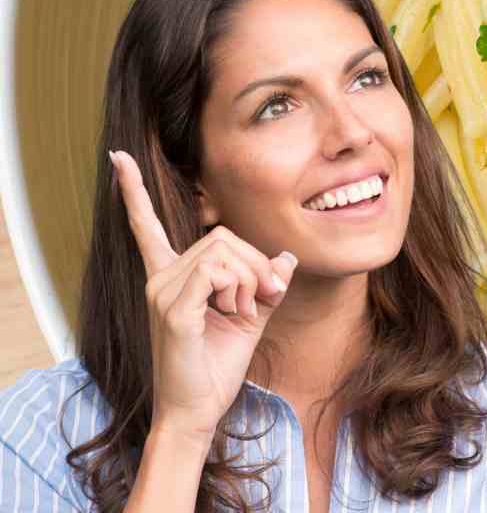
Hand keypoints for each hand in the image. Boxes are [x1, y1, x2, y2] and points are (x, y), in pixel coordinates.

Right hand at [110, 149, 297, 441]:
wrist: (198, 412)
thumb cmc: (218, 366)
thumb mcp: (251, 317)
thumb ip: (266, 285)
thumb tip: (286, 257)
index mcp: (171, 277)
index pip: (147, 226)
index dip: (133, 191)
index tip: (117, 157)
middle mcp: (160, 278)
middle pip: (222, 236)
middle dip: (256, 263)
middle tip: (267, 297)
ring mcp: (162, 292)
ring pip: (223, 252)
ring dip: (251, 280)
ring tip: (245, 311)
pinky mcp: (172, 309)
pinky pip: (216, 273)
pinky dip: (239, 289)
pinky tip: (235, 313)